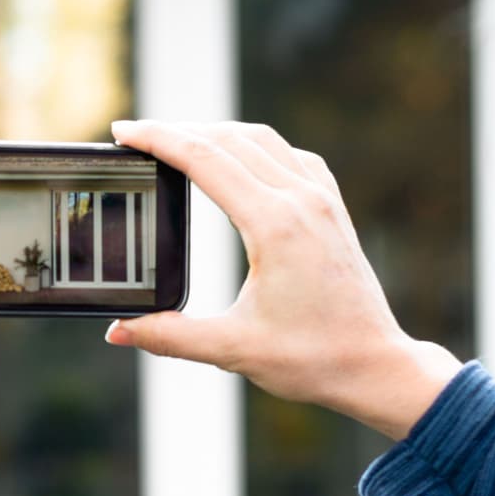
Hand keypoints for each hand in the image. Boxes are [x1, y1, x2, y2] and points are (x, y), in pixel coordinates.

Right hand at [105, 120, 460, 438]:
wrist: (376, 365)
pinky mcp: (332, 207)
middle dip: (177, 130)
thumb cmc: (313, 359)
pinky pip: (289, 155)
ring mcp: (321, 199)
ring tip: (176, 140)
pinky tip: (237, 158)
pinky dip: (253, 145)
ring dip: (215, 132)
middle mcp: (301, 200)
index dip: (158, 139)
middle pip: (228, 138)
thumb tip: (118, 331)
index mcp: (275, 225)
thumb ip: (170, 336)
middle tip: (136, 135)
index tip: (123, 131)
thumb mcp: (233, 349)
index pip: (204, 159)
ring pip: (261, 139)